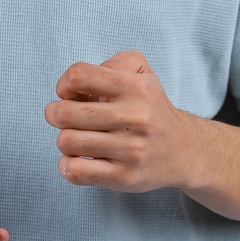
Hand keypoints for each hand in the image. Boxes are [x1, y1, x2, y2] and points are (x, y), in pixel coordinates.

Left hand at [44, 51, 192, 192]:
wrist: (184, 150)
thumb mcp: (141, 71)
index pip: (78, 76)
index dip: (64, 84)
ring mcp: (130, 150)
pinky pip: (76, 172)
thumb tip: (81, 82)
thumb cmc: (151, 107)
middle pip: (66, 112)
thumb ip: (111, 63)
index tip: (70, 93)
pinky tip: (77, 159)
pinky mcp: (124, 177)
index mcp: (135, 87)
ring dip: (64, 139)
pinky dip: (67, 166)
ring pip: (68, 142)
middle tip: (63, 116)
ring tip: (76, 138)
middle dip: (55, 113)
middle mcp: (135, 117)